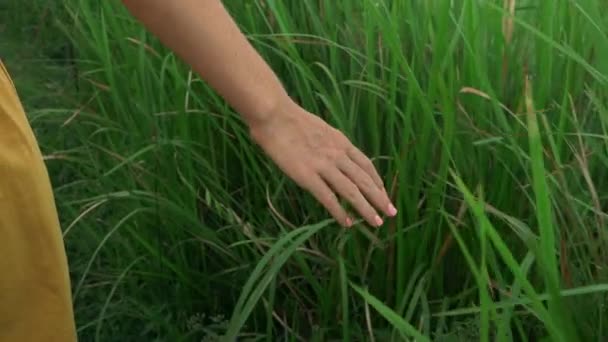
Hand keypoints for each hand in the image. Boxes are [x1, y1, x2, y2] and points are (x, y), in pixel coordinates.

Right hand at [249, 99, 396, 226]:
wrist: (274, 115)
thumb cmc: (291, 120)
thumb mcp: (319, 129)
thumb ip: (329, 144)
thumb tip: (334, 155)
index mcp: (341, 142)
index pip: (366, 165)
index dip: (377, 181)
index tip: (384, 194)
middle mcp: (337, 155)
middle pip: (364, 180)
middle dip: (380, 198)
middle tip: (391, 213)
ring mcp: (323, 166)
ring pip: (351, 191)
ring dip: (366, 208)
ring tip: (376, 222)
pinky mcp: (307, 176)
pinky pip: (328, 197)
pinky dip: (339, 211)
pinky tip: (346, 223)